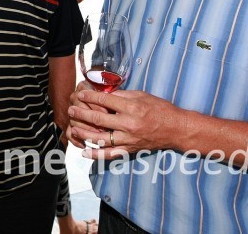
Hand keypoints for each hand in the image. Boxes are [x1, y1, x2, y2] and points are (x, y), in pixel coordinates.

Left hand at [67, 88, 182, 158]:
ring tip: (73, 128)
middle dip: (82, 113)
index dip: (90, 96)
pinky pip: (110, 154)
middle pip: (98, 119)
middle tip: (71, 109)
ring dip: (84, 133)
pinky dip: (96, 155)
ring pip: (100, 138)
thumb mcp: (142, 95)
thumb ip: (123, 95)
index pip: (105, 100)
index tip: (80, 93)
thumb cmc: (160, 109)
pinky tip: (84, 151)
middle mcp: (128, 124)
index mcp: (132, 107)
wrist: (175, 128)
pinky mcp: (130, 149)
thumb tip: (105, 93)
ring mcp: (128, 139)